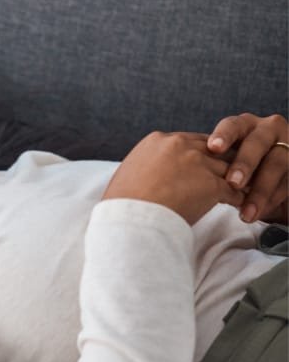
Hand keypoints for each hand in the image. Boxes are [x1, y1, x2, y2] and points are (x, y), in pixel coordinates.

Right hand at [103, 131, 244, 224]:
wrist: (128, 220)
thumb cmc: (122, 204)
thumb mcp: (129, 172)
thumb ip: (148, 164)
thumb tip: (152, 172)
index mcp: (157, 141)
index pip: (190, 141)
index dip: (199, 155)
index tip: (203, 167)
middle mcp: (179, 145)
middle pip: (213, 150)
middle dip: (220, 163)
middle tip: (228, 177)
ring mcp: (197, 163)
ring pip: (227, 168)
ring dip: (234, 181)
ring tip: (239, 193)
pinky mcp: (211, 184)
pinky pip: (234, 190)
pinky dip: (238, 198)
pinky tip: (238, 206)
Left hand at [206, 113, 287, 222]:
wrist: (270, 184)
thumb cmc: (236, 171)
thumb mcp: (223, 163)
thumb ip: (209, 162)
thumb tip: (174, 171)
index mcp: (244, 126)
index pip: (232, 125)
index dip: (223, 135)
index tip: (212, 148)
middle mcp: (267, 130)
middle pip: (256, 143)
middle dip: (244, 164)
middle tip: (232, 183)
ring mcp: (287, 147)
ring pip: (275, 165)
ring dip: (259, 191)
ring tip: (245, 213)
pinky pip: (288, 183)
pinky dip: (272, 200)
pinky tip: (259, 213)